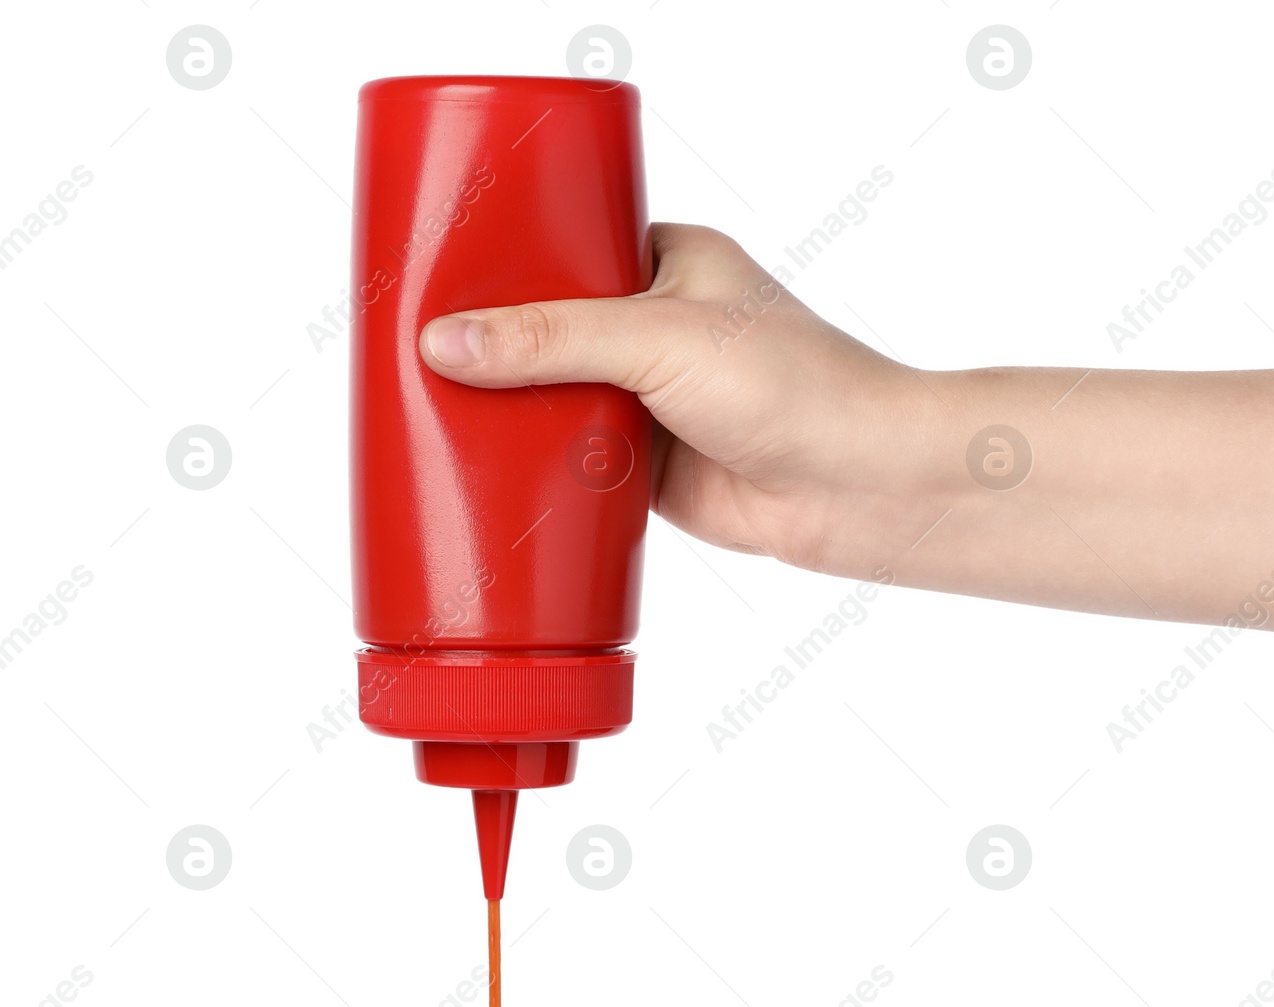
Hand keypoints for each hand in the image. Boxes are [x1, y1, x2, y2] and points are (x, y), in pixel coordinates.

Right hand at [418, 223, 946, 583]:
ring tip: (422, 403)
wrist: (856, 487)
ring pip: (558, 398)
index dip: (501, 261)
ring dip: (512, 409)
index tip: (433, 270)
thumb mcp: (658, 339)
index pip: (564, 247)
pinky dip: (537, 465)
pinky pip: (574, 460)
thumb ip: (551, 339)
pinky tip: (480, 464)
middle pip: (550, 330)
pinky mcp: (650, 465)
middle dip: (495, 344)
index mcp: (668, 263)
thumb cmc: (792, 385)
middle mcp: (658, 328)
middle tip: (411, 344)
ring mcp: (652, 399)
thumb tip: (446, 340)